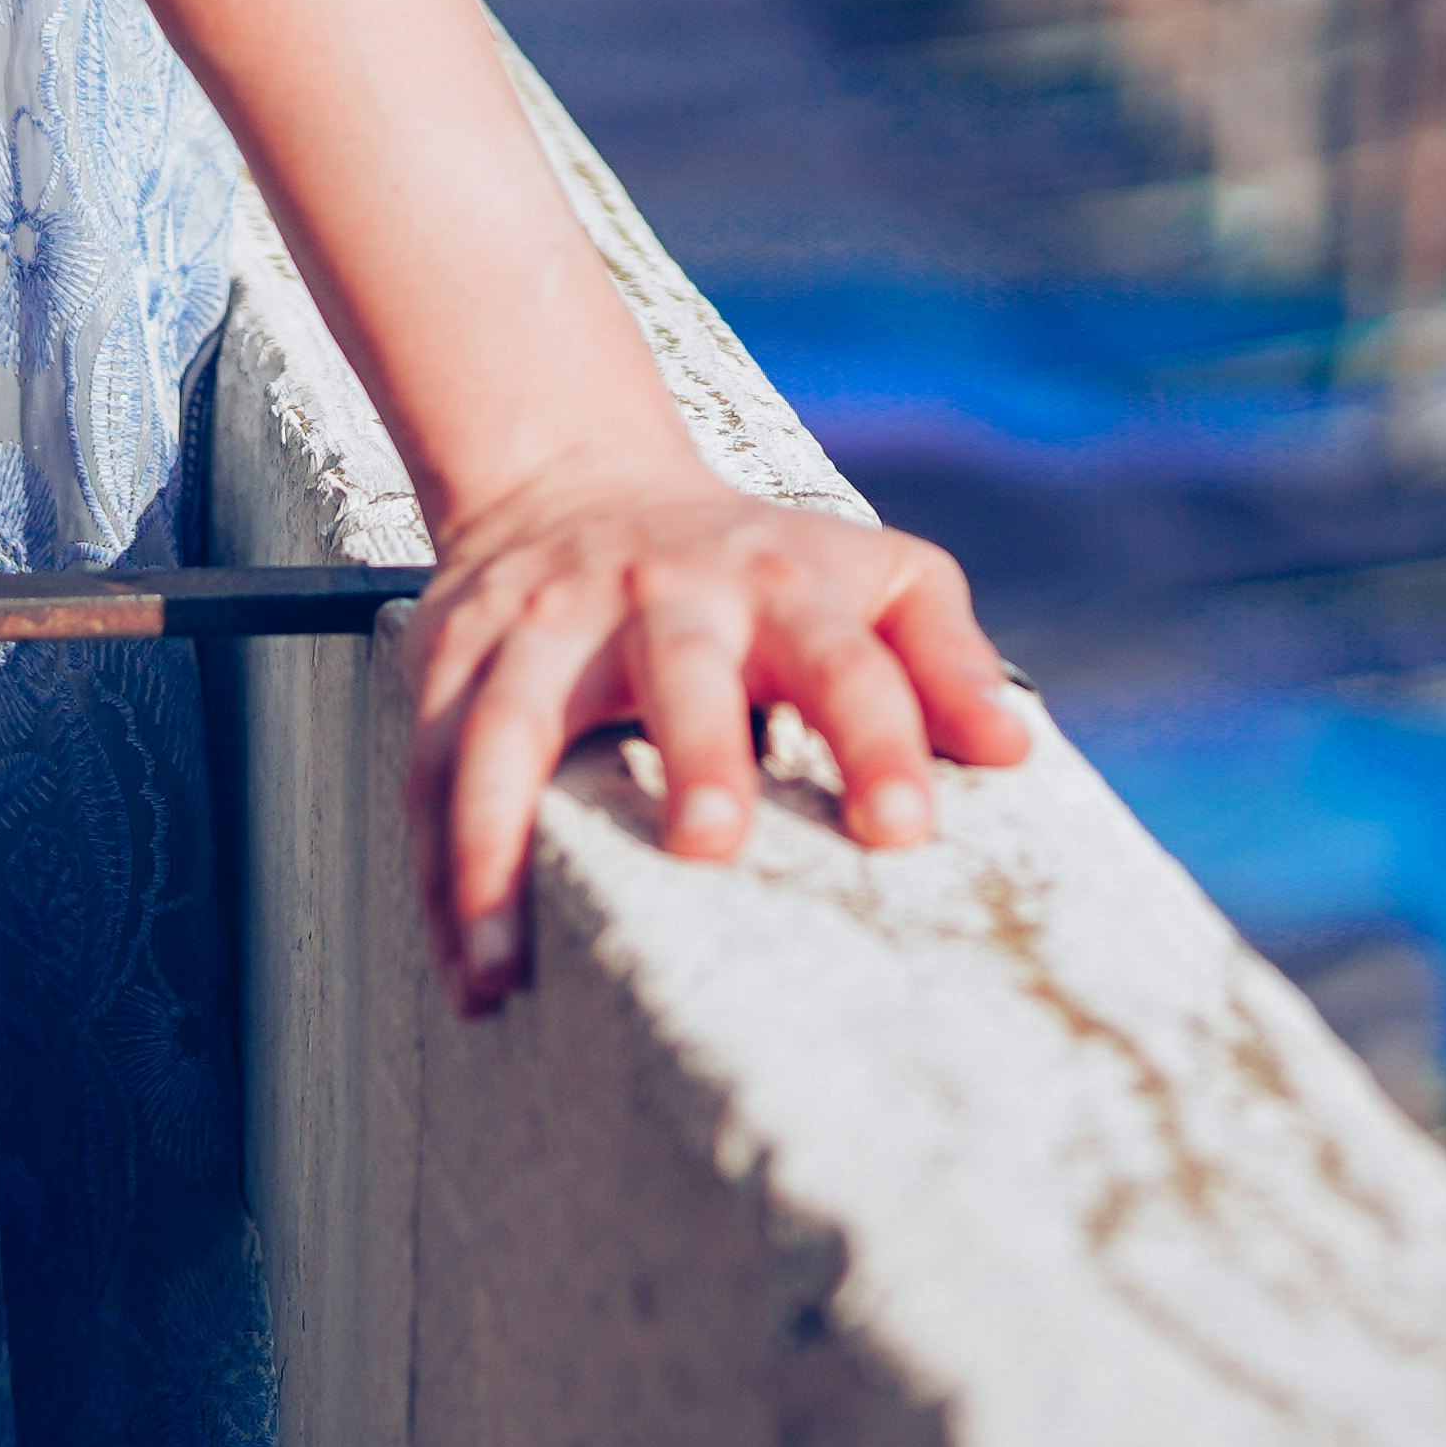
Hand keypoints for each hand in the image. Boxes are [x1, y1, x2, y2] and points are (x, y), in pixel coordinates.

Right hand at [399, 436, 1031, 1008]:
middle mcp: (662, 595)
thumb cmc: (757, 566)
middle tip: (710, 846)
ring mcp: (548, 623)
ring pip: (506, 729)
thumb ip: (944, 659)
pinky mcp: (455, 655)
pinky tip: (466, 972)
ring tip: (503, 967)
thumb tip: (1014, 750)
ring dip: (497, 842)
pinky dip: (439, 873)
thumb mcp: (870, 577)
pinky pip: (430, 770)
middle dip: (694, 750)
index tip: (902, 830)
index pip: (847, 660)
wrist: (574, 474)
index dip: (880, 738)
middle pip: (680, 670)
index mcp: (781, 583)